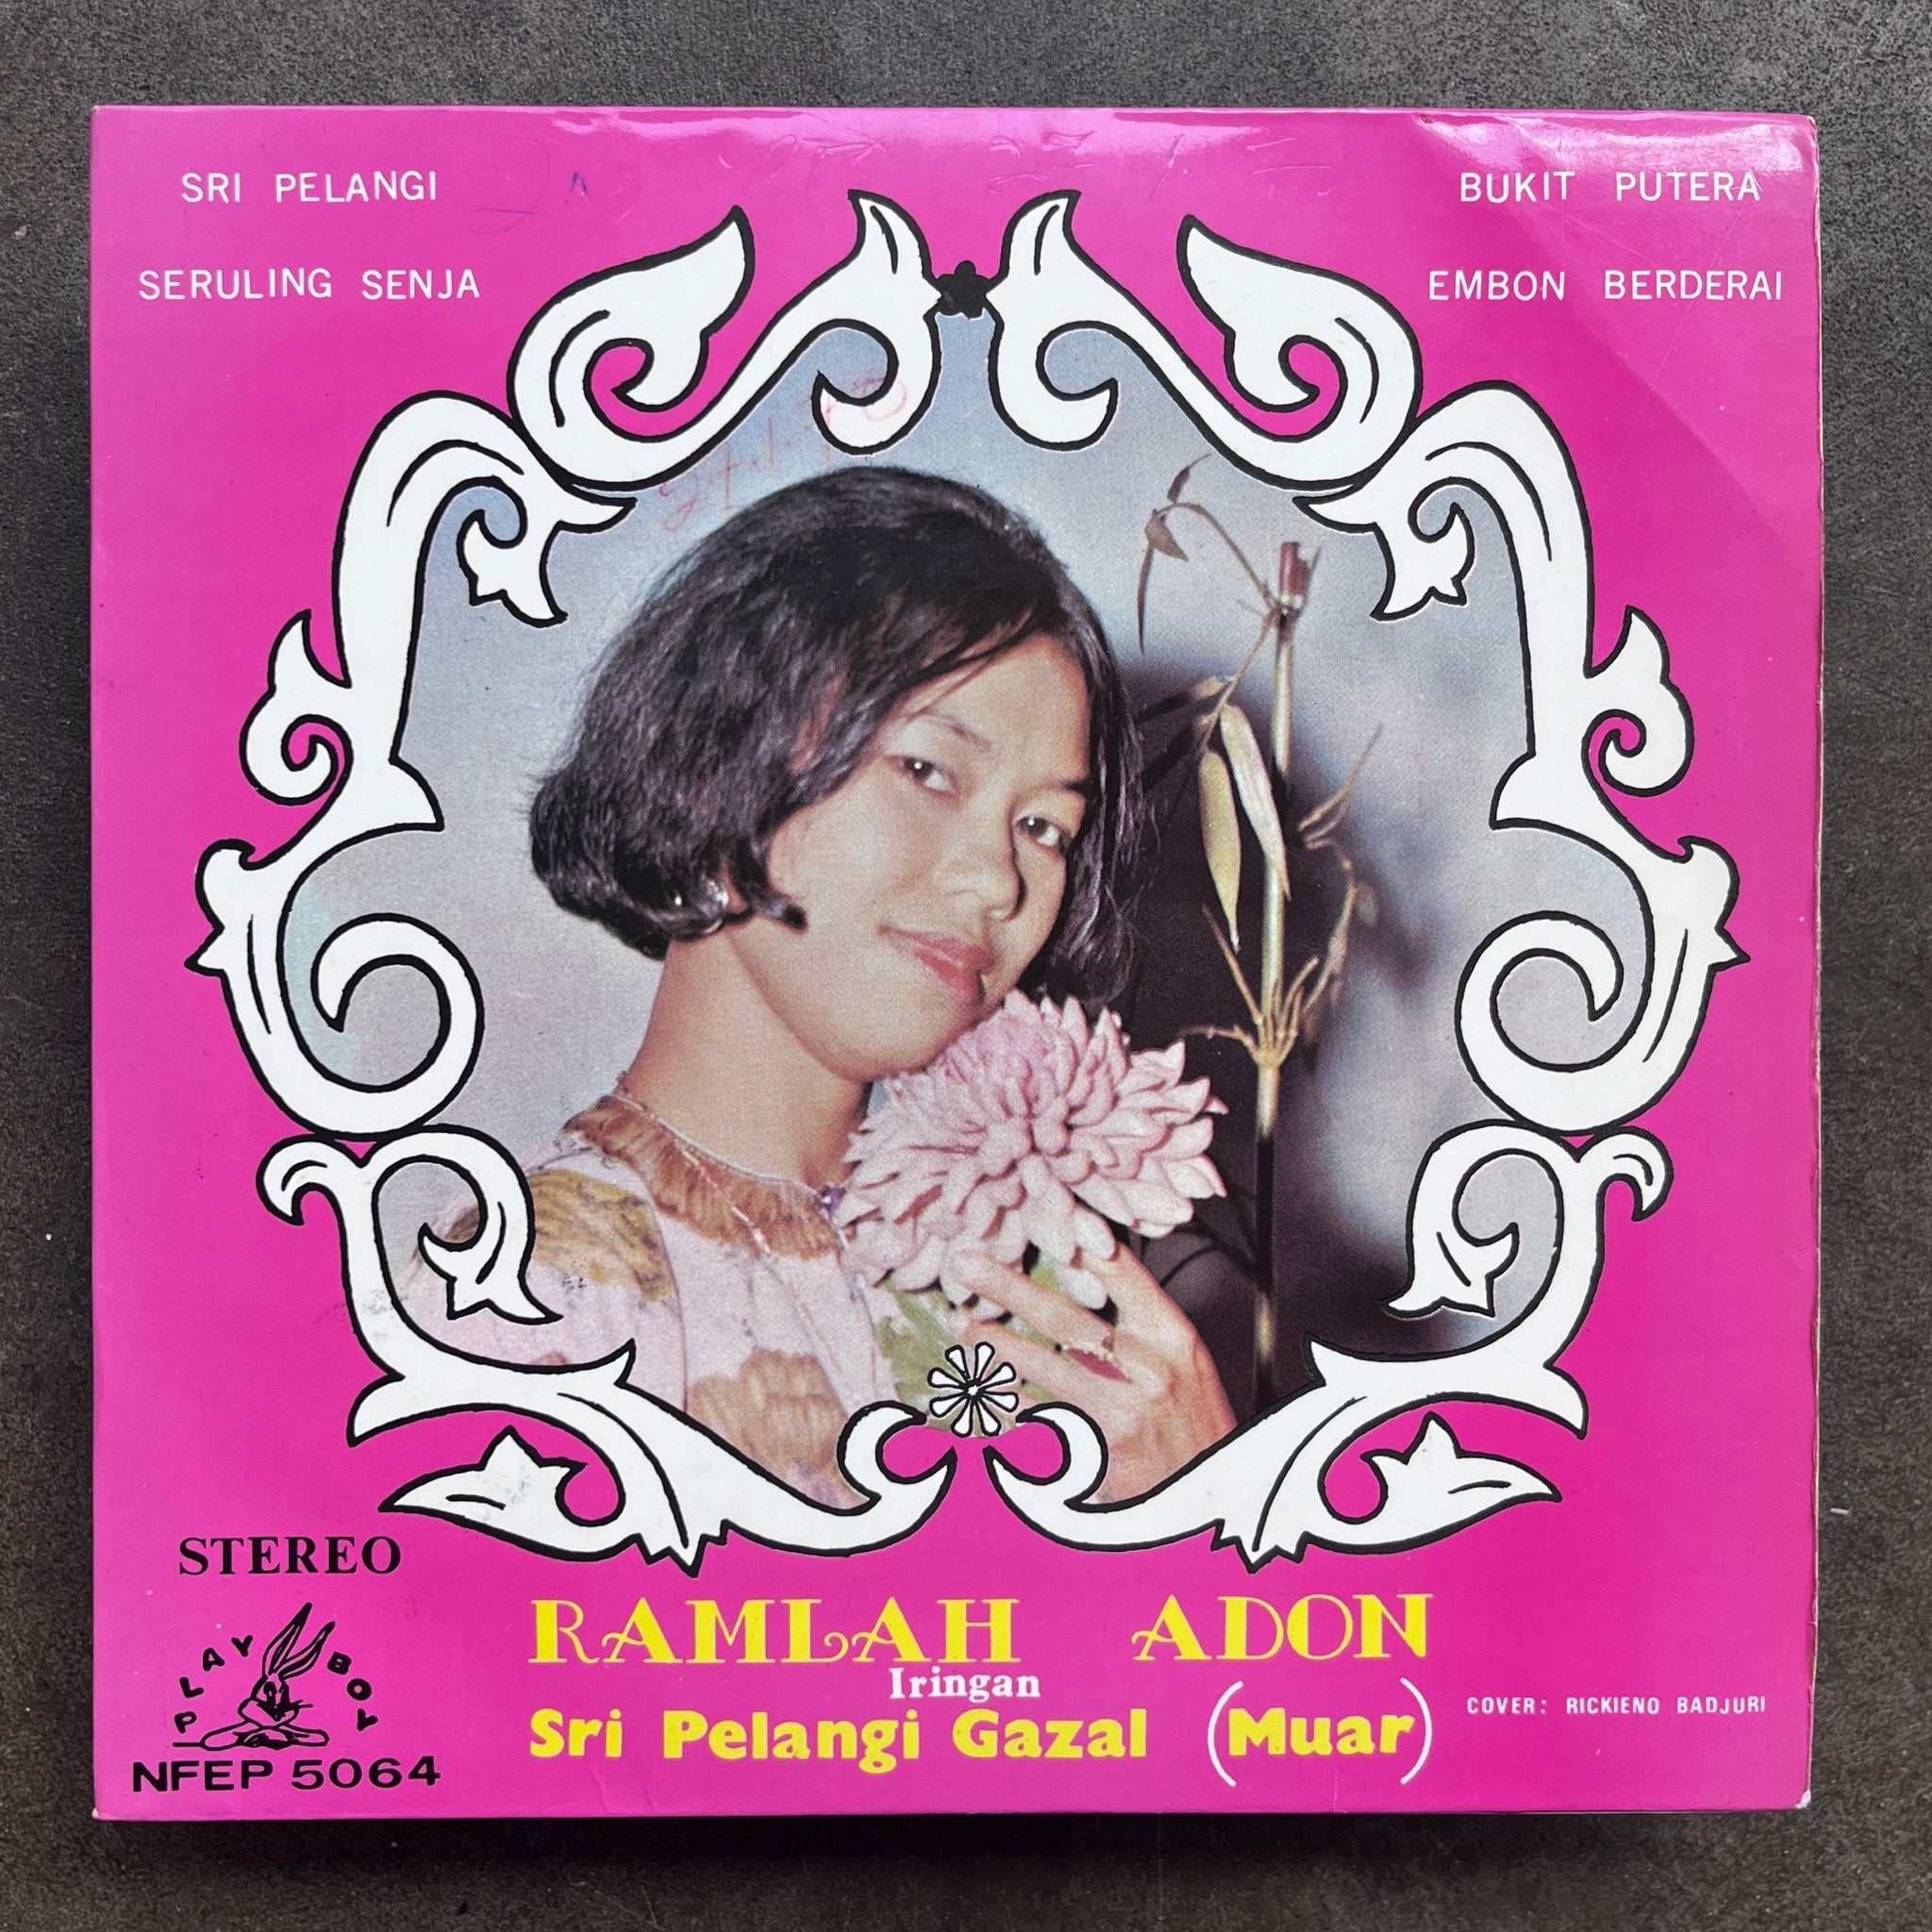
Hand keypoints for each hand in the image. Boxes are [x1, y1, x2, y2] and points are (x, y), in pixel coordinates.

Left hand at [949, 1245, 1234, 1501]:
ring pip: (1044, 1368)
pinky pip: (1041, 1422)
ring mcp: (1122, 1414)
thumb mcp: (1185, 1361)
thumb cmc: (1195, 1423)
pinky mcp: (1099, 1455)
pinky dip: (1009, 1404)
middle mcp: (1148, 1370)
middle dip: (1010, 1288)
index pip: (1122, 1274)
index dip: (1076, 1242)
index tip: (1035, 1216)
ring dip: (995, 1345)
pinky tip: (981, 1388)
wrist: (1213, 1497)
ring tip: (961, 1324)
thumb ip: (1137, 1323)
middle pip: (1067, 1319)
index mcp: (1172, 1337)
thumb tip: (1077, 1272)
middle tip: (966, 1265)